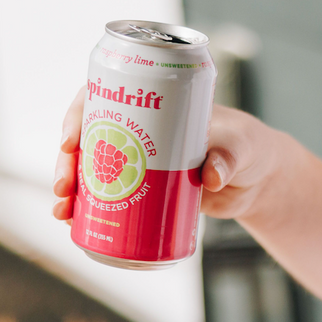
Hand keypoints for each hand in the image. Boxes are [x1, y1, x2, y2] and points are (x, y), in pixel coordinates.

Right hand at [51, 94, 287, 222]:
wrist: (259, 181)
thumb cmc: (251, 148)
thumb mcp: (243, 148)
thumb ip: (230, 158)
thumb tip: (211, 175)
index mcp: (157, 104)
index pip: (107, 97)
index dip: (80, 114)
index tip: (71, 140)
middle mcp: (141, 129)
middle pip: (90, 136)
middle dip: (68, 161)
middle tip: (64, 188)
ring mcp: (140, 159)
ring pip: (93, 168)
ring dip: (71, 189)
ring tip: (63, 213)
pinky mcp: (146, 189)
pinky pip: (109, 195)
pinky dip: (89, 208)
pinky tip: (74, 224)